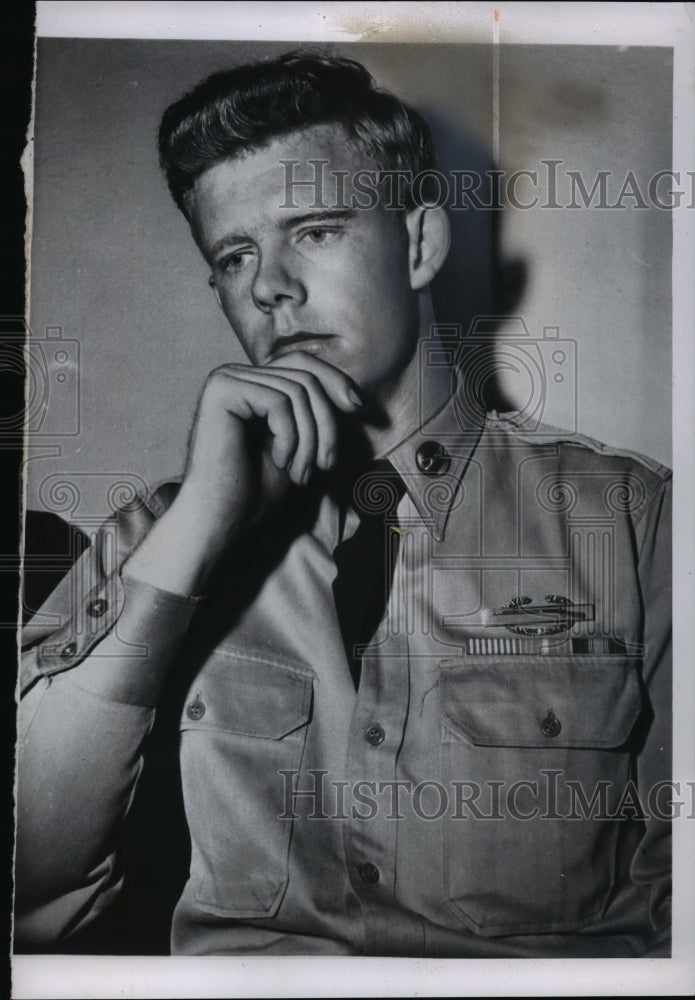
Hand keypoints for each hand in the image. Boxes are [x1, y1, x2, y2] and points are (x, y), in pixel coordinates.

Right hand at [125, 351, 362, 594]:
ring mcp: (226, 379)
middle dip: (326, 425)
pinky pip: (279, 402)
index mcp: (251, 384)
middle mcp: (235, 374)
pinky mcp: (222, 389)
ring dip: (310, 439)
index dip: (336, 381)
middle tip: (326, 466)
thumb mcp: (299, 447)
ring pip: (297, 391)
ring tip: (301, 473)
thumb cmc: (257, 492)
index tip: (359, 408)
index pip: (303, 364)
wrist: (222, 520)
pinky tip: (279, 462)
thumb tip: (352, 394)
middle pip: (305, 378)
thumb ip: (315, 415)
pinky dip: (290, 437)